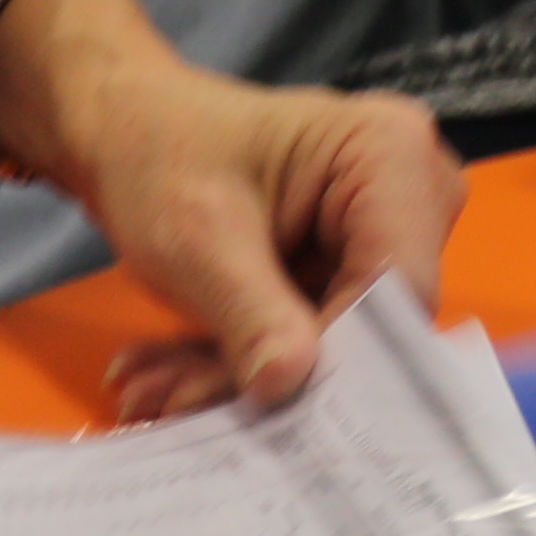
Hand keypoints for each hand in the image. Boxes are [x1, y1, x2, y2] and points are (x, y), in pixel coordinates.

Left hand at [51, 62, 468, 419]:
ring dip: (237, 377)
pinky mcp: (344, 269)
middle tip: (174, 404)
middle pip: (368, 323)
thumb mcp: (198, 238)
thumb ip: (251, 314)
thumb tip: (288, 388)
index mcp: (391, 154)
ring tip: (152, 389)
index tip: (258, 406)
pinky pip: (306, 339)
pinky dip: (236, 363)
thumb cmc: (162, 153)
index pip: (398, 286)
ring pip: (331, 344)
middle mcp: (408, 193)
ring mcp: (378, 234)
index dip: (339, 357)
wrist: (127, 130)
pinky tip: (168, 374)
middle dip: (271, 376)